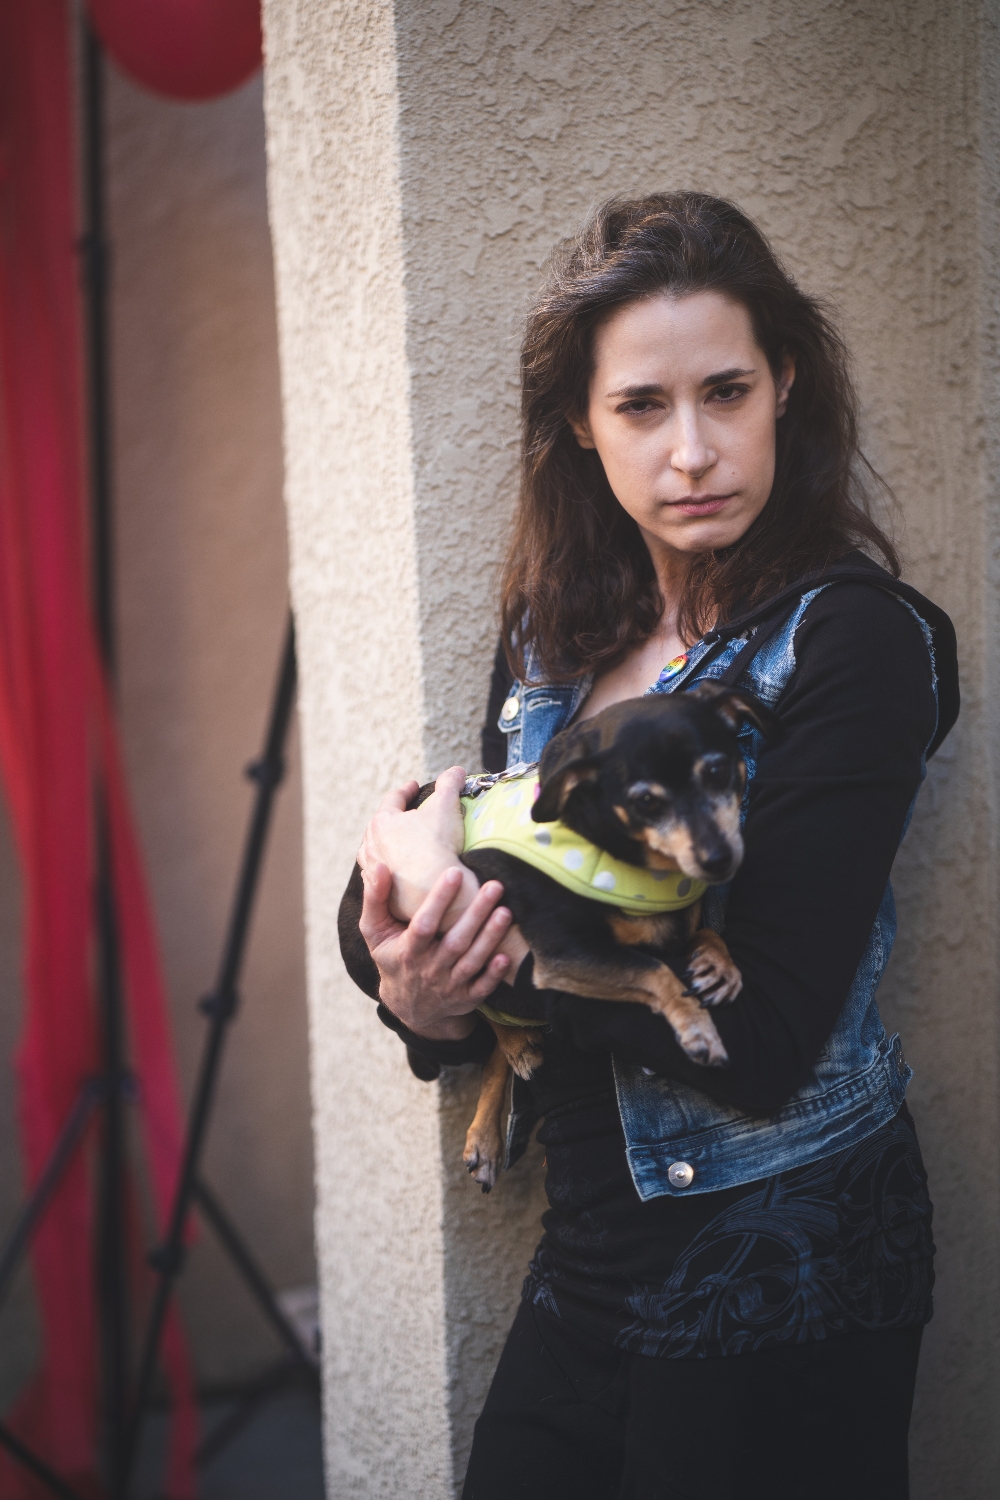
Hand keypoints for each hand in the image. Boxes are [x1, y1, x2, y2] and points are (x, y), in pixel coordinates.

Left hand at [359, 766, 468, 922]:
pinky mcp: (382, 893)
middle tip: (402, 816)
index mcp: (383, 822)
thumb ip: (449, 785)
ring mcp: (374, 870)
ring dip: (384, 847)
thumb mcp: (445, 807)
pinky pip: (380, 878)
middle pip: (378, 827)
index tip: (413, 786)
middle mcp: (371, 845)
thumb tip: (457, 771)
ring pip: (374, 853)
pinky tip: (395, 872)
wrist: (434, 888)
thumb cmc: (437, 845)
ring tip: (394, 845)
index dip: (406, 790)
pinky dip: (386, 871)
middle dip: (391, 819)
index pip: (394, 799)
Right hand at [360, 861, 511, 1039]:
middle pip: (455, 942)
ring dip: (490, 938)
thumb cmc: (391, 956)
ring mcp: (449, 985)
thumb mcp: (374, 931)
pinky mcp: (465, 998)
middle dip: (476, 914)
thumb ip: (375, 898)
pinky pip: (482, 988)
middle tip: (495, 886)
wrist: (406, 1005)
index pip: (424, 925)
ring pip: (472, 962)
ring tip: (505, 911)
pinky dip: (494, 975)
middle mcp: (429, 969)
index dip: (439, 900)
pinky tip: (506, 956)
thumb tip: (380, 865)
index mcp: (408, 951)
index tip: (455, 872)